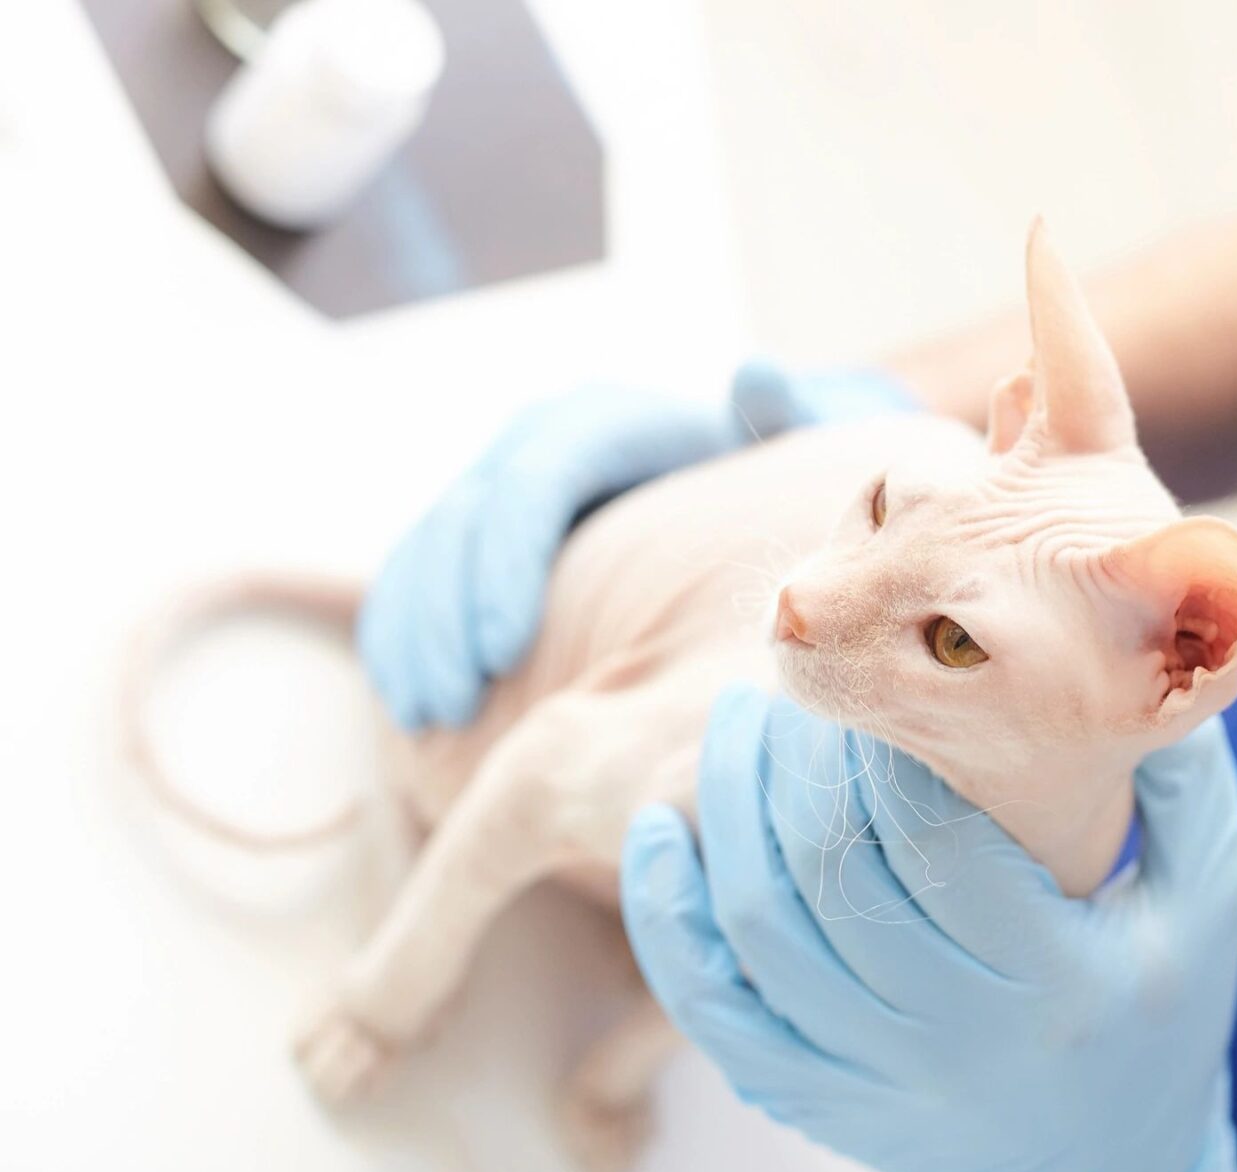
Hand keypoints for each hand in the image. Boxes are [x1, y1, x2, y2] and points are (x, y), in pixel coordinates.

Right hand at [358, 366, 918, 730]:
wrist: (767, 495)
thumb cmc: (795, 487)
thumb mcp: (807, 448)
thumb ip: (795, 418)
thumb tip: (756, 374)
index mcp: (622, 425)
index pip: (538, 475)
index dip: (506, 559)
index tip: (503, 646)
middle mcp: (555, 444)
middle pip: (473, 513)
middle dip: (448, 609)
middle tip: (449, 699)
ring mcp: (515, 489)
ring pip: (435, 545)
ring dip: (418, 629)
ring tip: (426, 713)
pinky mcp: (495, 539)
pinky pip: (426, 576)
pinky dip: (410, 633)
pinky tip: (414, 703)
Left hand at [621, 688, 1236, 1171]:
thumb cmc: (1160, 1021)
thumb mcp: (1206, 904)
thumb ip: (1185, 783)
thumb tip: (1148, 662)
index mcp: (1052, 975)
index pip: (937, 837)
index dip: (888, 741)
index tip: (875, 666)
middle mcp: (955, 1034)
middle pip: (834, 872)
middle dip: (797, 756)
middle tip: (790, 672)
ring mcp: (876, 1076)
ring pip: (761, 928)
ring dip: (727, 809)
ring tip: (732, 721)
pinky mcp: (818, 1099)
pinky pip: (711, 1010)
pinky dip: (666, 922)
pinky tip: (655, 837)